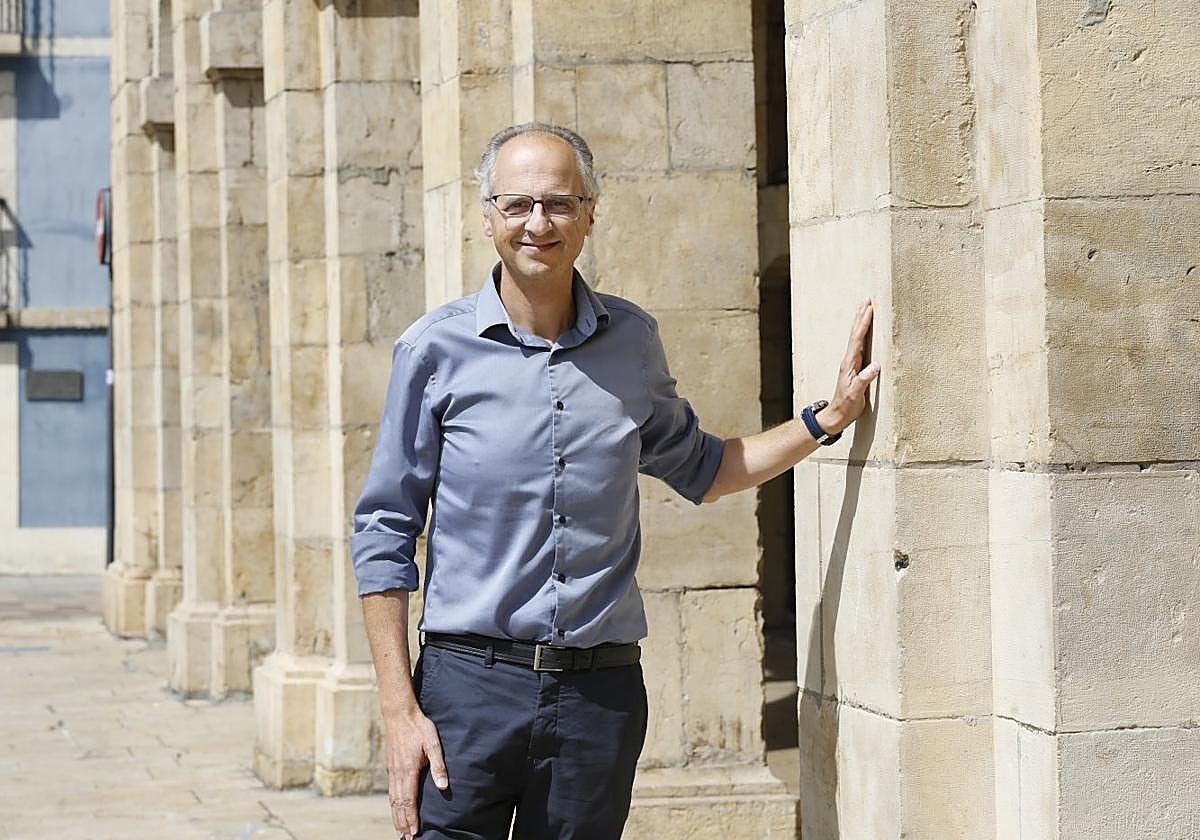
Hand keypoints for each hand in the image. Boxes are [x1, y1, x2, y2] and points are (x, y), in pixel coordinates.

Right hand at [384, 707, 447, 837]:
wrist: (399, 713)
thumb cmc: (419, 727)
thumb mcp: (433, 743)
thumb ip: (438, 765)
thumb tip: (444, 786)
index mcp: (408, 770)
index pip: (409, 801)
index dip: (411, 818)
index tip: (414, 832)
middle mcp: (397, 774)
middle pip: (398, 805)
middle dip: (403, 822)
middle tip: (407, 838)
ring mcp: (392, 771)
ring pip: (393, 799)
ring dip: (396, 816)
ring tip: (400, 830)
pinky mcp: (391, 767)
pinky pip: (391, 791)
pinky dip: (393, 805)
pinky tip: (396, 809)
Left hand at [822, 298, 880, 433]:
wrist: (837, 414)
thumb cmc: (847, 405)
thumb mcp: (856, 393)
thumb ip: (865, 379)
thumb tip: (876, 366)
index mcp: (850, 363)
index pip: (858, 339)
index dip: (864, 323)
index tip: (869, 308)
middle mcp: (849, 359)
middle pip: (855, 333)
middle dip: (861, 316)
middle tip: (866, 300)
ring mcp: (851, 362)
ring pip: (856, 337)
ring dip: (860, 322)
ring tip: (865, 308)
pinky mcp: (855, 366)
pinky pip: (860, 345)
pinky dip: (863, 334)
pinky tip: (865, 331)